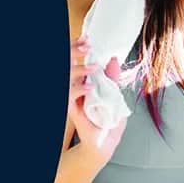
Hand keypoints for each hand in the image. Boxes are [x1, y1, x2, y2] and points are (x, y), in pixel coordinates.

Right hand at [68, 37, 125, 164]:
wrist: (104, 143)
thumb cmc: (108, 119)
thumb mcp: (114, 94)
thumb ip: (112, 77)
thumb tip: (112, 58)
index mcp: (84, 82)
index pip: (77, 62)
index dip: (78, 49)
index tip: (86, 39)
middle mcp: (75, 88)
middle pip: (70, 66)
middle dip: (74, 53)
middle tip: (85, 46)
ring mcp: (73, 99)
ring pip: (69, 78)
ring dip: (79, 70)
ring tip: (93, 67)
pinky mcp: (72, 110)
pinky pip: (71, 96)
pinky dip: (79, 90)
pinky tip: (89, 87)